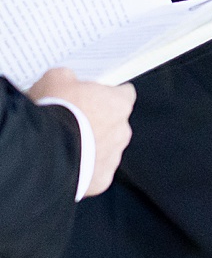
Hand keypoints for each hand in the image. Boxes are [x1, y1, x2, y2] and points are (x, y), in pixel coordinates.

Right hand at [30, 68, 134, 196]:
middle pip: (114, 124)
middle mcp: (123, 131)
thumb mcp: (54, 80)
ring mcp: (114, 157)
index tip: (93, 96)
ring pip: (105, 150)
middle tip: (70, 123)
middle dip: (96, 123)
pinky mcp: (102, 179)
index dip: (107, 94)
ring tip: (63, 146)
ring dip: (90, 148)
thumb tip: (66, 80)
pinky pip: (95, 173)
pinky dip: (83, 170)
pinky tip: (64, 164)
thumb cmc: (52, 111)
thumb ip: (68, 78)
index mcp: (119, 104)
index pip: (123, 94)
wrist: (42, 151)